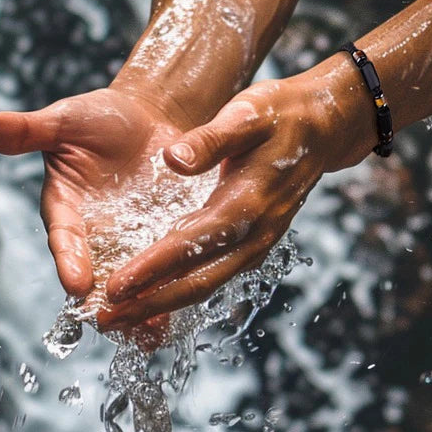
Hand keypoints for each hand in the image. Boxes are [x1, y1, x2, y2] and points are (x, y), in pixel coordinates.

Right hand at [0, 86, 193, 321]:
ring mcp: (132, 242)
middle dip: (105, 300)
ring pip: (134, 282)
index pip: (65, 238)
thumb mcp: (65, 120)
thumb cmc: (100, 118)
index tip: (76, 284)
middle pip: (97, 275)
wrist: (151, 119)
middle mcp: (97, 235)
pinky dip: (175, 289)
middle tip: (113, 324)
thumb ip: (26, 130)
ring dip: (141, 307)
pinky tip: (184, 312)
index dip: (70, 260)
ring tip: (149, 332)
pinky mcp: (167, 241)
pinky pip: (169, 270)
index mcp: (67, 209)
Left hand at [103, 66, 373, 327]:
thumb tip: (172, 159)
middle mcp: (255, 232)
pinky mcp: (255, 243)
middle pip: (199, 280)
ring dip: (163, 304)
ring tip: (121, 317)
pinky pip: (216, 276)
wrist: (324, 127)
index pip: (191, 244)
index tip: (116, 286)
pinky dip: (183, 292)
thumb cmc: (280, 114)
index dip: (152, 268)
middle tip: (107, 318)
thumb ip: (209, 140)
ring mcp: (258, 242)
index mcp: (247, 202)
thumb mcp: (246, 113)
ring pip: (208, 284)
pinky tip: (155, 298)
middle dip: (151, 303)